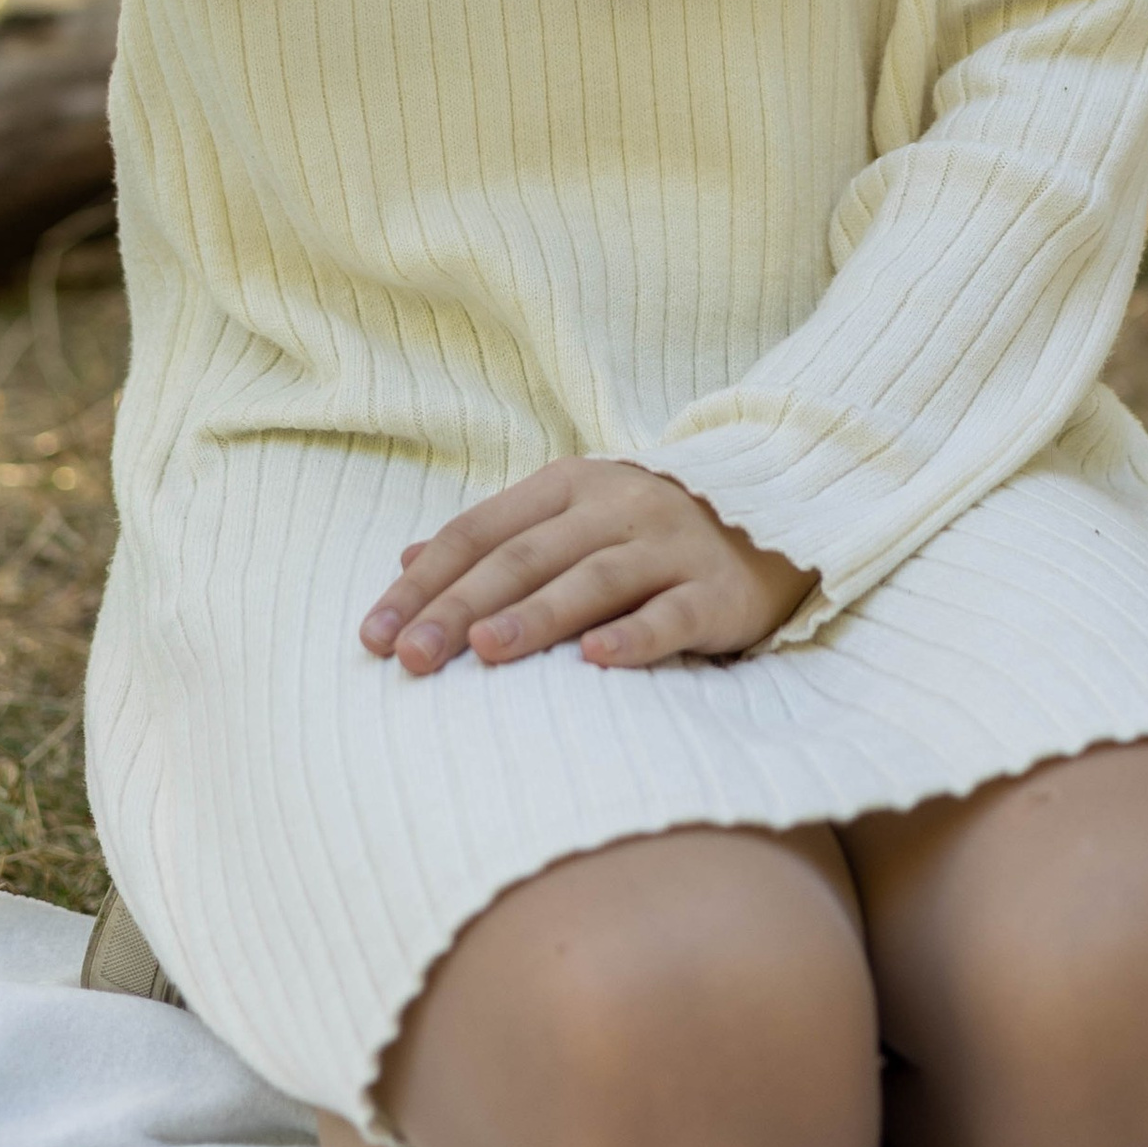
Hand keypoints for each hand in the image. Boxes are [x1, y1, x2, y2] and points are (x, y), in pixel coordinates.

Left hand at [359, 461, 814, 675]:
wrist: (773, 521)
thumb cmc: (647, 534)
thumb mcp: (569, 519)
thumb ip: (495, 541)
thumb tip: (407, 561)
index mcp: (568, 486)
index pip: (479, 532)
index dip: (424, 583)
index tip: (374, 636)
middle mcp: (616, 506)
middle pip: (524, 558)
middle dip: (459, 609)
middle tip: (410, 658)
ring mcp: (670, 544)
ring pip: (592, 579)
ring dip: (536, 615)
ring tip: (484, 650)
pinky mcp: (718, 590)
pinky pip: (673, 613)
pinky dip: (635, 635)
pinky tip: (597, 660)